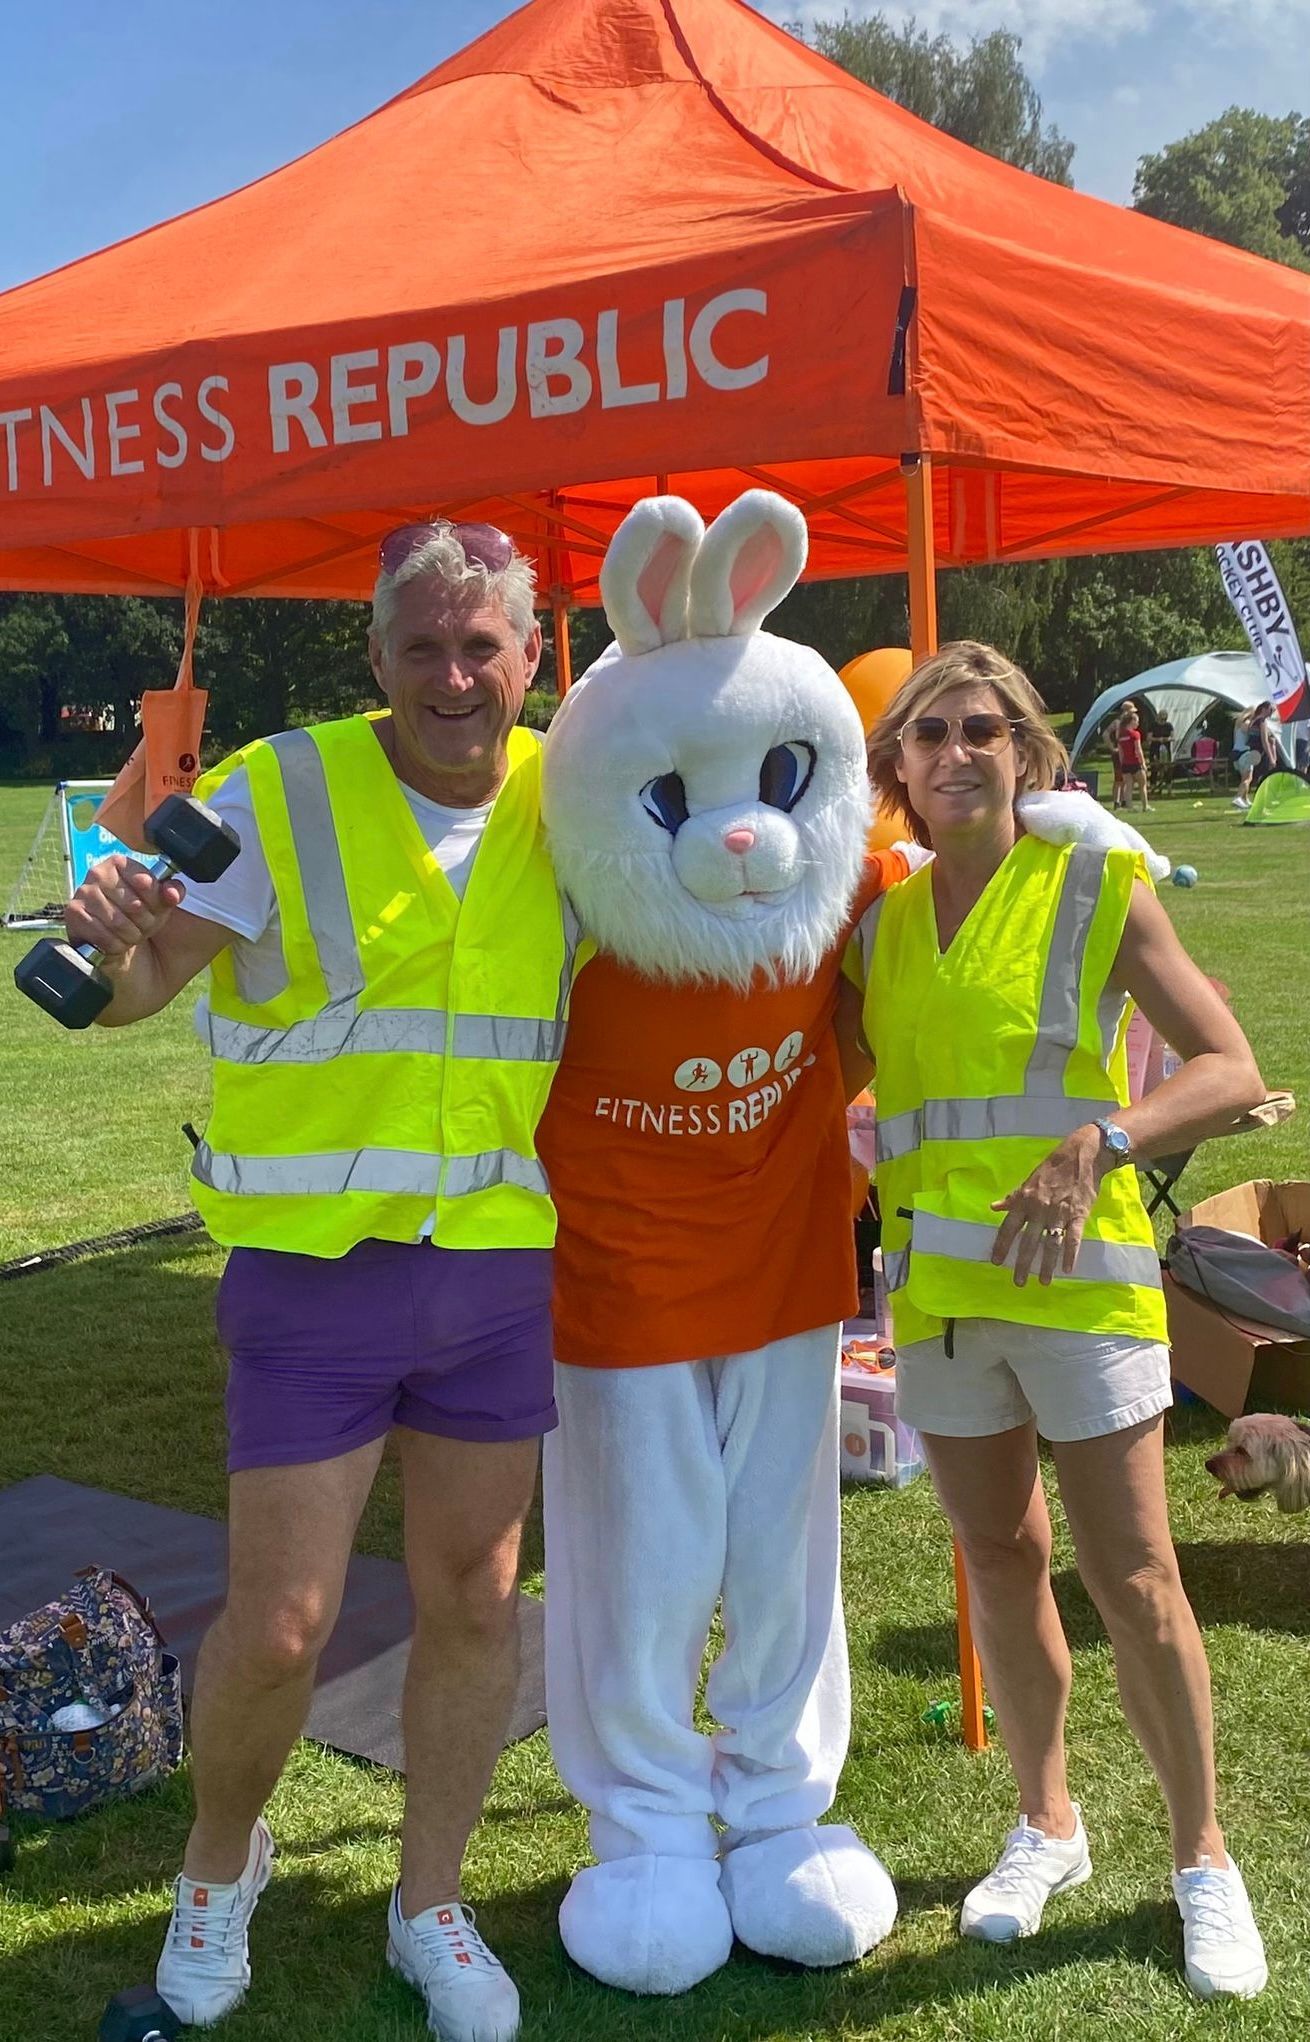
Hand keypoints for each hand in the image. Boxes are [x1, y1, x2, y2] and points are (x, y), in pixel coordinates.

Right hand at [63, 854, 185, 962]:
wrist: (122, 950)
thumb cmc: (141, 920)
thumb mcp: (164, 905)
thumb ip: (173, 893)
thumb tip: (172, 893)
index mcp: (120, 863)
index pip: (146, 882)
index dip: (155, 903)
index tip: (154, 909)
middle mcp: (98, 873)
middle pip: (134, 904)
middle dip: (144, 923)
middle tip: (141, 926)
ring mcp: (83, 893)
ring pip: (118, 922)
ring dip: (130, 936)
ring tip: (129, 934)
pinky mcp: (74, 915)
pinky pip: (103, 935)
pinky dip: (115, 945)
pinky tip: (115, 943)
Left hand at [990, 1126, 1102, 1286]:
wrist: (1081, 1156)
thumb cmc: (1053, 1168)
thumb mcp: (1028, 1180)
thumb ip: (1013, 1198)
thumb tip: (994, 1207)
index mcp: (1025, 1200)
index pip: (1009, 1227)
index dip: (1002, 1245)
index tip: (996, 1262)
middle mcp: (1039, 1209)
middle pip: (1028, 1241)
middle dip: (1022, 1263)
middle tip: (1018, 1281)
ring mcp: (1059, 1213)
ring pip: (1050, 1244)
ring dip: (1046, 1265)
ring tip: (1042, 1281)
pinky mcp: (1078, 1215)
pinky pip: (1074, 1239)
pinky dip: (1071, 1255)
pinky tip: (1068, 1269)